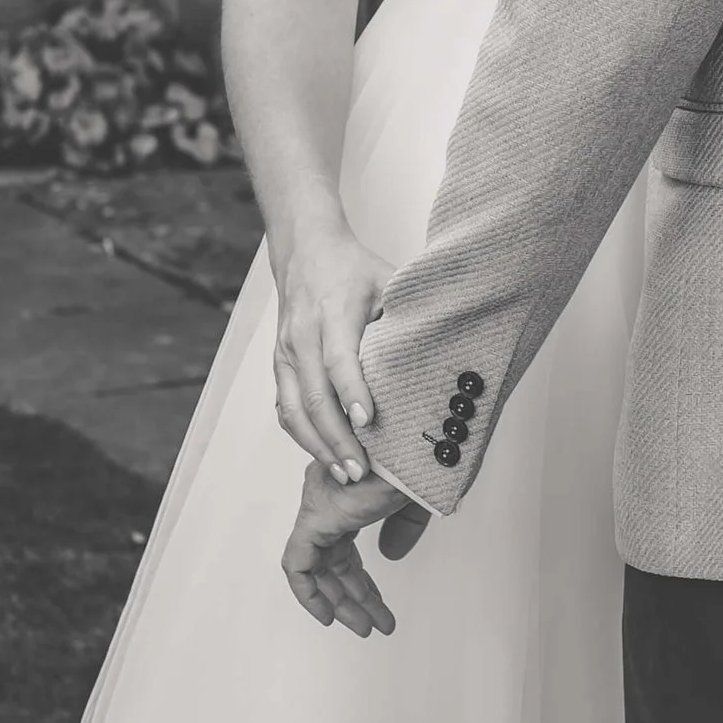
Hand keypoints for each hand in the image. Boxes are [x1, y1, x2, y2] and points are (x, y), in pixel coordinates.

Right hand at [270, 225, 387, 481]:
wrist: (305, 250)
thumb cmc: (353, 269)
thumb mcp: (387, 281)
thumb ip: (406, 315)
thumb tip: (444, 351)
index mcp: (333, 313)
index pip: (339, 359)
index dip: (353, 393)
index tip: (369, 422)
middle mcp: (303, 336)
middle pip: (315, 395)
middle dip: (337, 438)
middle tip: (360, 471)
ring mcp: (286, 352)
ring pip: (294, 408)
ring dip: (317, 445)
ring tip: (344, 472)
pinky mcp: (279, 363)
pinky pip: (285, 406)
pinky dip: (302, 435)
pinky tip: (324, 454)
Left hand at [282, 462, 429, 636]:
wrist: (427, 436)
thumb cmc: (427, 454)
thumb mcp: (414, 500)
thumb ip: (401, 528)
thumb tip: (389, 556)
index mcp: (348, 486)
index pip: (343, 546)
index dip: (358, 580)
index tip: (374, 605)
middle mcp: (328, 495)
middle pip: (333, 560)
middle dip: (354, 597)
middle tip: (375, 624)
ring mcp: (320, 504)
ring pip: (317, 567)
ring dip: (342, 602)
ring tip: (369, 628)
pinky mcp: (317, 515)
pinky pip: (297, 564)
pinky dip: (309, 594)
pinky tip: (329, 615)